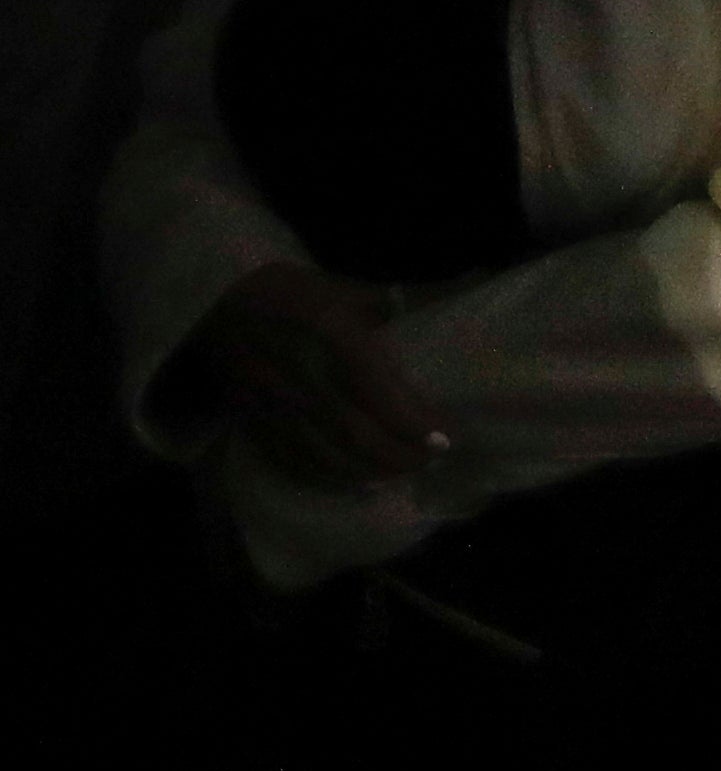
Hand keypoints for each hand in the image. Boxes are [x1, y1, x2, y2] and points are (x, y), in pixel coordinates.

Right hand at [195, 265, 439, 487]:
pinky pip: (293, 459)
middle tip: (430, 461)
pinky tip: (353, 480)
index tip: (444, 438)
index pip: (380, 394)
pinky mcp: (254, 421)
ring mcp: (276, 404)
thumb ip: (391, 305)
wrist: (213, 305)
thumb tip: (456, 291)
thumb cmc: (290, 293)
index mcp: (333, 339)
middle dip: (398, 455)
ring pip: (326, 454)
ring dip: (368, 471)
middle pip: (357, 434)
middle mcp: (305, 377)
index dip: (413, 423)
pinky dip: (327, 476)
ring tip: (400, 473)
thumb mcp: (343, 290)